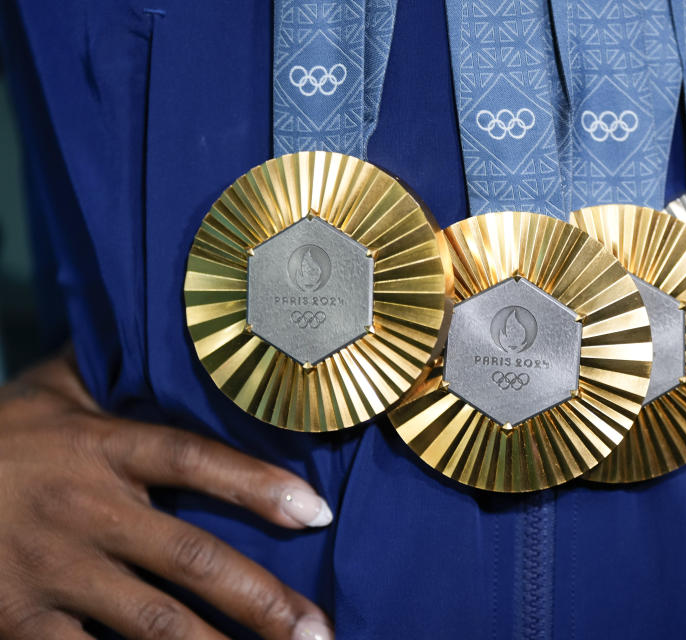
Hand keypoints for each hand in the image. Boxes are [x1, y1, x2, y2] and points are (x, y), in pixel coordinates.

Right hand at [0, 351, 334, 639]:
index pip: (194, 461)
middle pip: (190, 556)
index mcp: (103, 447)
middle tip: (316, 631)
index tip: (318, 513)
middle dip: (261, 599)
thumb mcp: (56, 387)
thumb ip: (117, 369)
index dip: (258, 485)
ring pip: (151, 621)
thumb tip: (174, 328)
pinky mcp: (16, 619)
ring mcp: (51, 568)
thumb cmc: (3, 432)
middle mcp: (85, 509)